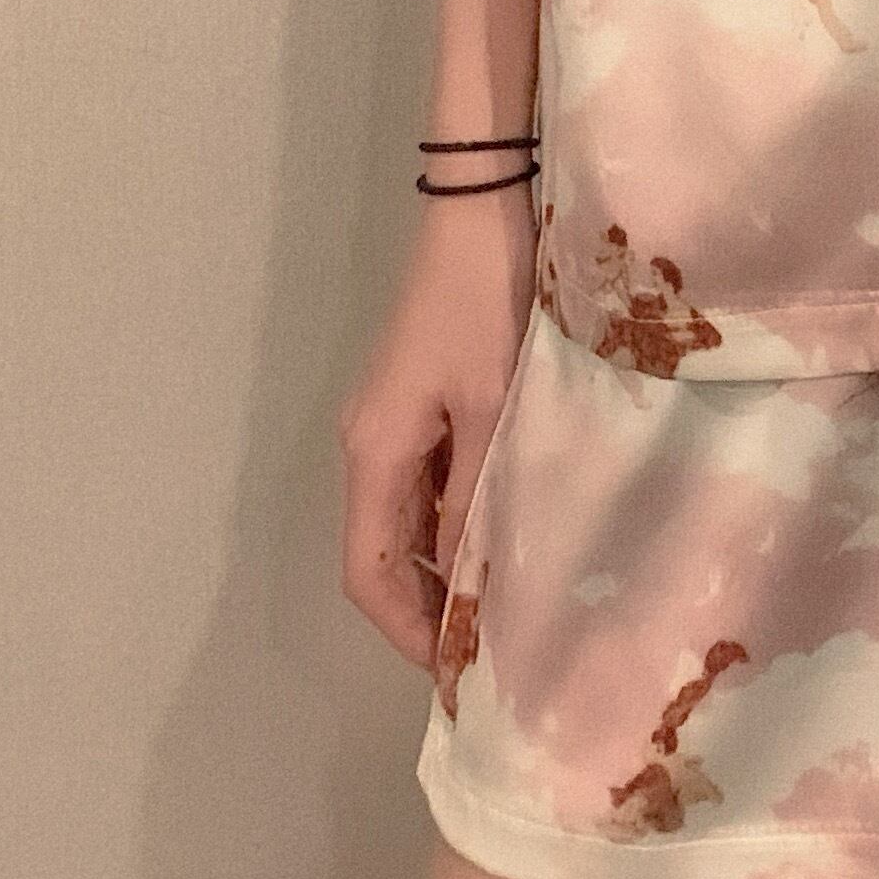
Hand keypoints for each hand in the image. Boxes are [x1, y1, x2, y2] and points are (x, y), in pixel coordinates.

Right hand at [336, 183, 536, 670]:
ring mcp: (393, 416)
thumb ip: (482, 494)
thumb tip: (477, 579)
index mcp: (374, 451)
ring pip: (408, 516)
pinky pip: (430, 478)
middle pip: (383, 550)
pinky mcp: (420, 393)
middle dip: (427, 604)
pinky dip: (458, 515)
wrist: (483, 208)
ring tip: (507, 598)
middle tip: (492, 645)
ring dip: (446, 560)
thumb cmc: (489, 302)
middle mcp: (368, 442)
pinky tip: (509, 526)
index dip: (406, 630)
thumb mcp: (496, 406)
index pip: (369, 572)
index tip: (456, 671)